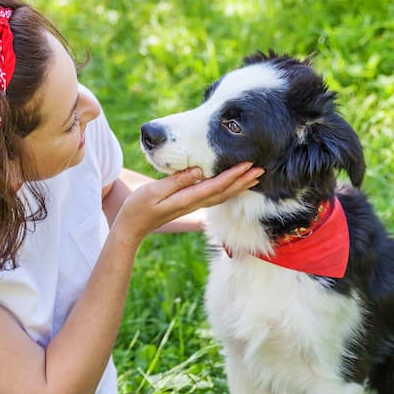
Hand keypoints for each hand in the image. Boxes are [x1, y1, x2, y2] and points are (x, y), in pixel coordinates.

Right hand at [111, 160, 262, 241]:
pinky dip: (227, 190)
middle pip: (224, 192)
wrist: (131, 228)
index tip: (248, 165)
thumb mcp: (153, 192)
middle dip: (243, 181)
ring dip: (239, 186)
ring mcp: (192, 206)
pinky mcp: (188, 205)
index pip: (216, 186)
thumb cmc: (138, 208)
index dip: (233, 175)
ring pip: (221, 196)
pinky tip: (232, 186)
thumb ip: (175, 181)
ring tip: (254, 177)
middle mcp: (193, 204)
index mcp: (187, 199)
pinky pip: (213, 197)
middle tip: (261, 169)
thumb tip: (197, 170)